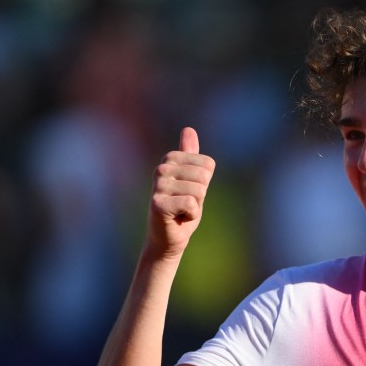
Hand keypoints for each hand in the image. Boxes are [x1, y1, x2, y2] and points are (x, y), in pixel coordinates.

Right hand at [146, 127, 215, 258]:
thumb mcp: (192, 180)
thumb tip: (188, 129)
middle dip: (201, 196)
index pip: (208, 164)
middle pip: (204, 177)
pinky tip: (178, 218)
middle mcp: (161, 169)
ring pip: (199, 191)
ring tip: (181, 211)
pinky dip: (190, 216)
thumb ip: (191, 155)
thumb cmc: (182, 208)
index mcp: (170, 159)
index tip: (190, 193)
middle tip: (186, 204)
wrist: (169, 237)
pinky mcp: (158, 204)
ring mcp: (158, 186)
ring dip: (195, 207)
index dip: (205, 184)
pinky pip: (191, 203)